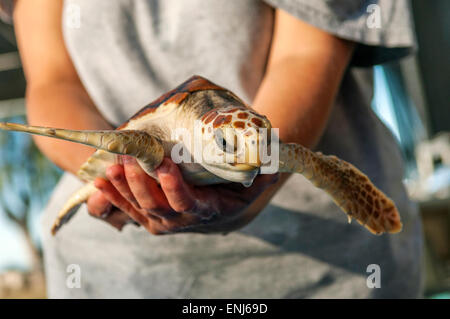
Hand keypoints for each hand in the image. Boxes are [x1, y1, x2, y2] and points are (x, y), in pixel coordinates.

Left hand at [87, 156, 277, 233]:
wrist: (221, 210)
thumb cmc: (234, 192)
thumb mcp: (251, 184)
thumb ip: (262, 175)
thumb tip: (274, 163)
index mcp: (204, 209)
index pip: (186, 203)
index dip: (173, 187)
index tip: (165, 164)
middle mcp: (180, 220)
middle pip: (155, 204)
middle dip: (140, 182)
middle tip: (130, 157)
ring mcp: (162, 220)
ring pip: (138, 206)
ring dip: (122, 187)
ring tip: (111, 165)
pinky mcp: (149, 217)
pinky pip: (127, 208)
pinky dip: (113, 195)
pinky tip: (100, 179)